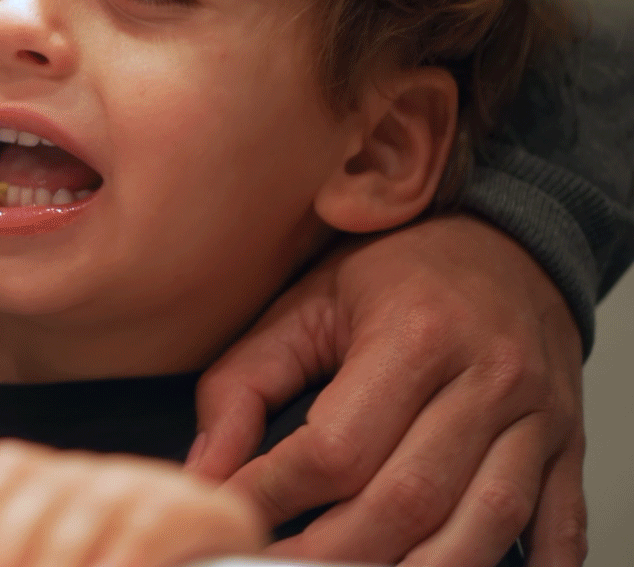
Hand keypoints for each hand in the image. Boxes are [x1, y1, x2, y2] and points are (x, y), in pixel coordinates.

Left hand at [0, 439, 264, 566]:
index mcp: (63, 484)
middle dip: (7, 547)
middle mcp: (103, 473)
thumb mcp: (46, 564)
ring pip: (89, 504)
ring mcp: (154, 486)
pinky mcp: (205, 511)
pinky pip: (149, 524)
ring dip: (57, 561)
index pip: (9, 466)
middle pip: (43, 486)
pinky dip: (121, 558)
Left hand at [187, 214, 585, 566]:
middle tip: (279, 565)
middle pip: (408, 499)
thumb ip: (244, 383)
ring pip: (483, 525)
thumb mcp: (305, 304)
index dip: (274, 494)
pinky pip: (559, 526)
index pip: (337, 447)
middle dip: (333, 550)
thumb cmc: (396, 271)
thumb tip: (206, 469)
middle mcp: (488, 376)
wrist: (504, 239)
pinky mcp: (569, 444)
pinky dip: (524, 564)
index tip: (232, 516)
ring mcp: (538, 416)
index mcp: (414, 333)